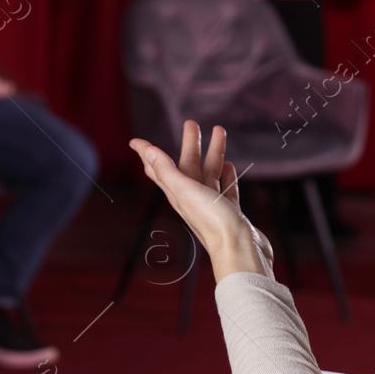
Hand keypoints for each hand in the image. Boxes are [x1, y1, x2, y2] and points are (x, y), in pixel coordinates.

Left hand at [128, 121, 274, 282]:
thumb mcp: (186, 191)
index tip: (135, 141)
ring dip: (212, 154)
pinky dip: (226, 175)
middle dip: (189, 144)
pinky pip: (225, 189)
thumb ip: (167, 171)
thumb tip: (148, 151)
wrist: (239, 250)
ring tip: (220, 132)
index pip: (158, 168)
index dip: (146, 153)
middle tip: (191, 123)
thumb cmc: (213, 222)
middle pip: (187, 165)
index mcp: (178, 194)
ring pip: (209, 174)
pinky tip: (229, 166)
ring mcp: (212, 206)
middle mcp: (192, 199)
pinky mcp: (229, 212)